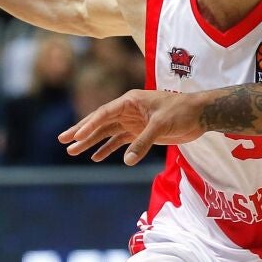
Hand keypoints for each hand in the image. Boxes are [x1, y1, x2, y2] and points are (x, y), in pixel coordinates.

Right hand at [58, 88, 205, 164]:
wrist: (199, 115)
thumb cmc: (182, 112)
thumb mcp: (161, 125)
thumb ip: (143, 142)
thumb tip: (126, 160)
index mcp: (130, 101)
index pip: (104, 113)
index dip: (89, 125)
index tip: (76, 136)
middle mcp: (128, 110)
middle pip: (100, 121)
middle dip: (82, 132)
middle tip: (62, 140)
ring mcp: (133, 121)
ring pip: (107, 132)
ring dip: (91, 143)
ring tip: (72, 152)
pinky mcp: (141, 132)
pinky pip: (119, 141)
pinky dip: (108, 149)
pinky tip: (96, 158)